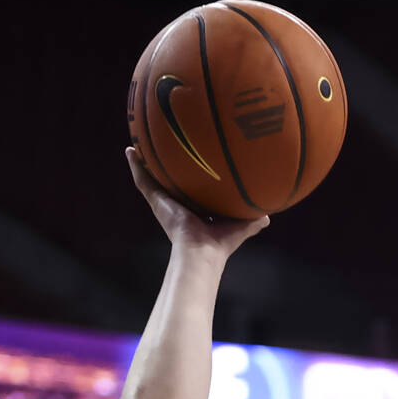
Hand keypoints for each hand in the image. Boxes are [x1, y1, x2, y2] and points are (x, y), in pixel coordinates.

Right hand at [126, 147, 268, 259]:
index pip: (193, 195)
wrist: (201, 253)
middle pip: (170, 184)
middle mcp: (178, 207)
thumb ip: (253, 222)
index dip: (192, 183)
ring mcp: (165, 204)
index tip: (191, 169)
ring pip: (152, 180)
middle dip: (166, 170)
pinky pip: (143, 181)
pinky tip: (129, 149)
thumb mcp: (241, 227)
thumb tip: (268, 217)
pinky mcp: (157, 202)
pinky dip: (135, 166)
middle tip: (161, 150)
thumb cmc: (220, 245)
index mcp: (195, 213)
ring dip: (144, 164)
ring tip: (137, 145)